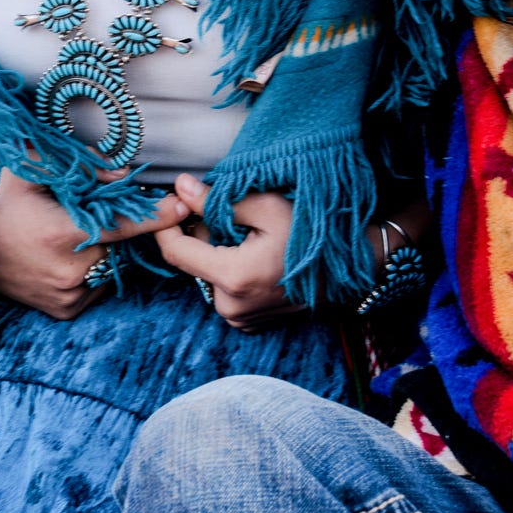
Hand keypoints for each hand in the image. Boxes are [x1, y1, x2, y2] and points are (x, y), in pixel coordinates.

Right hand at [0, 169, 187, 319]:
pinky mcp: (65, 311)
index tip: (184, 205)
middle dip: (120, 225)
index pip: (125, 224)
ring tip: (71, 233)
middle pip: (120, 243)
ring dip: (106, 248)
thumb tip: (125, 175)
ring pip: (112, 264)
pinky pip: (99, 284)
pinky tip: (66, 254)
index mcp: (62, 234)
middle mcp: (69, 272)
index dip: (157, 214)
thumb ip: (80, 165)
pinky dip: (94, 267)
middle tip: (95, 210)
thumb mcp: (29, 168)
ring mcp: (68, 296)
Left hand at [152, 176, 305, 330]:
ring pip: (209, 276)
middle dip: (205, 237)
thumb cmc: (311, 236)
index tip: (170, 204)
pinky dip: (232, 274)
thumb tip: (181, 188)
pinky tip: (257, 262)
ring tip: (252, 242)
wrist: (346, 273)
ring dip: (220, 255)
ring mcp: (238, 319)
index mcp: (232, 277)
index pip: (176, 251)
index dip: (166, 225)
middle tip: (236, 220)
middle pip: (194, 262)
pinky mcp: (246, 324)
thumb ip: (219, 199)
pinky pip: (224, 292)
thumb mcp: (268, 207)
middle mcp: (230, 306)